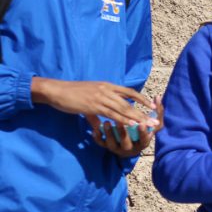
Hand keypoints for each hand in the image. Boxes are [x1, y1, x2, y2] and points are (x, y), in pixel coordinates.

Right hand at [32, 78, 152, 127]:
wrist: (56, 91)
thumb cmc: (71, 95)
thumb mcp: (87, 99)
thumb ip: (96, 112)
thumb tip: (99, 124)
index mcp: (107, 86)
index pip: (129, 91)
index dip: (141, 98)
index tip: (151, 105)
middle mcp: (106, 90)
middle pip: (129, 102)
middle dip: (143, 112)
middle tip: (154, 120)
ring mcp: (100, 97)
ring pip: (122, 108)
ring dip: (136, 117)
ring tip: (147, 124)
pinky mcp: (93, 106)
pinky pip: (111, 114)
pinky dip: (122, 119)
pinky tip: (130, 124)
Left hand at [91, 94, 162, 157]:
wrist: (128, 147)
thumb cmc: (144, 131)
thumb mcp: (155, 124)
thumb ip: (158, 111)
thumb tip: (158, 97)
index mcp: (143, 142)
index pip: (144, 139)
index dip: (142, 132)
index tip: (141, 124)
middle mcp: (130, 148)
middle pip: (126, 141)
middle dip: (123, 131)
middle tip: (120, 122)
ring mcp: (117, 148)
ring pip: (111, 143)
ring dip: (108, 133)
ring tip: (105, 123)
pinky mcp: (107, 147)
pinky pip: (101, 144)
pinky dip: (97, 138)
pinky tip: (94, 130)